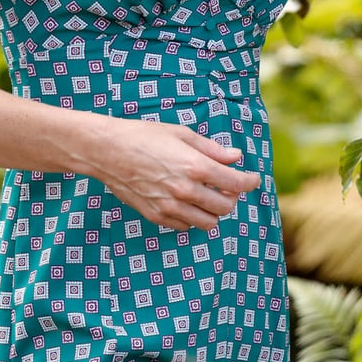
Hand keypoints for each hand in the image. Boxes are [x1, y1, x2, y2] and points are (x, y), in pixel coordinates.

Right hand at [90, 118, 260, 230]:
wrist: (107, 151)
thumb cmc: (144, 136)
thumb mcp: (181, 134)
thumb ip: (212, 149)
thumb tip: (235, 156)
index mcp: (195, 166)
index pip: (235, 183)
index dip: (250, 182)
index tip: (254, 179)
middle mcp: (186, 190)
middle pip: (225, 206)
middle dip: (232, 196)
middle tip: (227, 185)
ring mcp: (170, 206)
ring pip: (208, 222)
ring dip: (214, 210)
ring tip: (208, 195)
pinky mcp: (156, 216)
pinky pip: (185, 226)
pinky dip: (192, 217)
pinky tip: (187, 201)